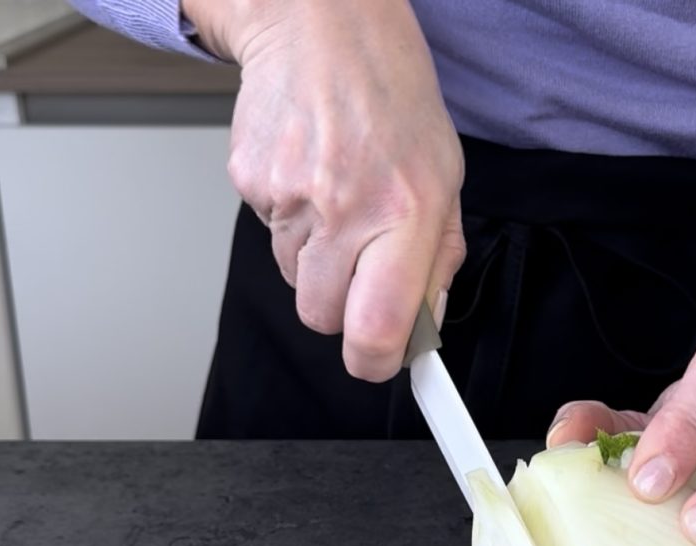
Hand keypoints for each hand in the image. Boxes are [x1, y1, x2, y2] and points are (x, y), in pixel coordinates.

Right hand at [183, 0, 465, 380]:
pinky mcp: (250, 184)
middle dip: (342, 310)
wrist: (320, 23)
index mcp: (407, 212)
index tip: (383, 361)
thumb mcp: (445, 180)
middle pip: (323, 318)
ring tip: (338, 202)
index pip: (378, 328)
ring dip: (318, 263)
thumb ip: (438, 263)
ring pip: (295, 281)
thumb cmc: (393, 98)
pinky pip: (271, 240)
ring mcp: (289, 196)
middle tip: (362, 265)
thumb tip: (423, 328)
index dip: (377, 361)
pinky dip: (292, 226)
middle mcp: (346, 208)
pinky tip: (311, 180)